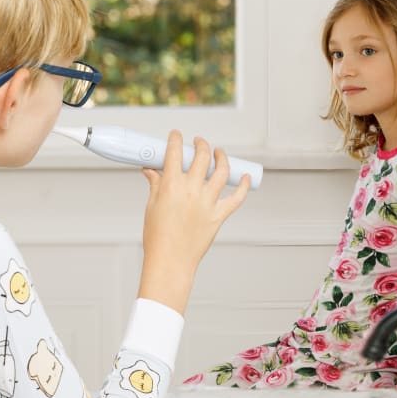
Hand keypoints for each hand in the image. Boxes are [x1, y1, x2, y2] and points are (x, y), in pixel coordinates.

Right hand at [138, 130, 249, 313]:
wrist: (170, 262)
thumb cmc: (157, 237)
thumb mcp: (151, 206)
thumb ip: (155, 185)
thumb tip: (150, 171)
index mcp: (171, 186)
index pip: (174, 152)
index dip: (176, 139)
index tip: (177, 136)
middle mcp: (191, 191)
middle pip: (201, 157)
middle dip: (201, 144)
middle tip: (199, 143)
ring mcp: (207, 203)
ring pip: (221, 172)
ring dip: (221, 157)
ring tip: (218, 153)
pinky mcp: (218, 216)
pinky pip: (237, 198)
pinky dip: (243, 186)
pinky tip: (246, 177)